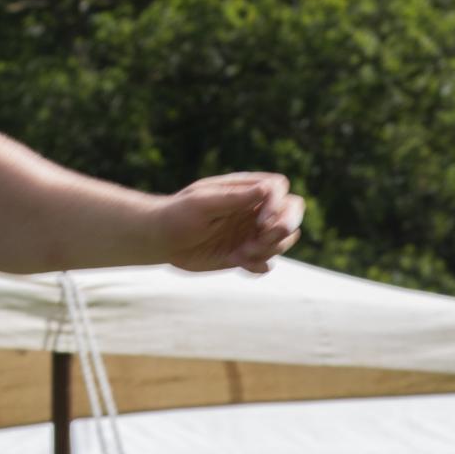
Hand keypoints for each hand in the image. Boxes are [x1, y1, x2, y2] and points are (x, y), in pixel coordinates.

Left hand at [158, 172, 305, 274]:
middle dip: (283, 229)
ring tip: (240, 253)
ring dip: (268, 249)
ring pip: (283, 240)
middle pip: (292, 212)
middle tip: (259, 241)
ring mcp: (251, 232)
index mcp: (244, 190)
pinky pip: (267, 262)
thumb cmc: (178, 214)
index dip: (278, 205)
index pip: (279, 188)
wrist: (162, 240)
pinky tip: (237, 262)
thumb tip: (268, 188)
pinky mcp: (245, 254)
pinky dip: (259, 265)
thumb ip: (235, 197)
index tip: (259, 222)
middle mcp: (252, 209)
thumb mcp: (203, 203)